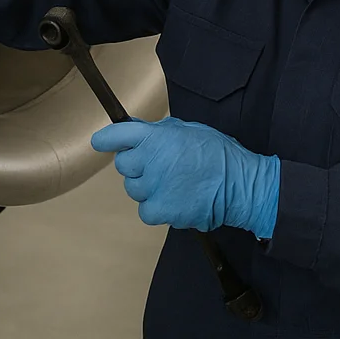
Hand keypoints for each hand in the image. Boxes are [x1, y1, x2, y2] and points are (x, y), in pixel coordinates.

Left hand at [91, 117, 278, 238]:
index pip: (119, 135)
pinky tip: (173, 201)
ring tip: (171, 185)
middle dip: (136, 165)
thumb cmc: (219, 154)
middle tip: (157, 166)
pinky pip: (144, 210)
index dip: (107, 139)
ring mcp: (153, 187)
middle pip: (124, 165)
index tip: (100, 142)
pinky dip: (155, 208)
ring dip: (146, 187)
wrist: (240, 184)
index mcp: (157, 136)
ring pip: (133, 189)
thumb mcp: (189, 130)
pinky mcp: (160, 210)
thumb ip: (160, 130)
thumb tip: (135, 127)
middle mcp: (150, 160)